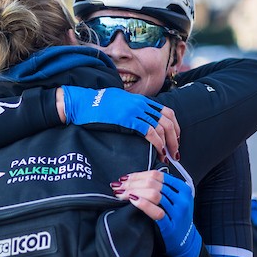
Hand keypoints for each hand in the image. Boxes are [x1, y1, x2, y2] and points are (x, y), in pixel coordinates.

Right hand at [59, 86, 179, 161]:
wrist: (82, 102)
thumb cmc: (96, 106)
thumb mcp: (119, 104)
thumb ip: (131, 110)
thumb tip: (139, 123)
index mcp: (140, 100)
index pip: (166, 112)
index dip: (174, 127)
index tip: (175, 140)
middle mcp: (141, 104)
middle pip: (168, 120)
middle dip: (174, 138)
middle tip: (174, 152)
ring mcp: (135, 111)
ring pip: (161, 127)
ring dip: (167, 143)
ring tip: (167, 156)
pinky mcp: (128, 120)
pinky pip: (149, 132)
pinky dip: (157, 143)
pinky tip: (158, 151)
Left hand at [111, 170, 201, 256]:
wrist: (185, 241)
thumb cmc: (176, 218)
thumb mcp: (174, 199)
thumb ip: (161, 188)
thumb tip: (134, 179)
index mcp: (182, 188)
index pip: (157, 175)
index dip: (138, 175)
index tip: (125, 179)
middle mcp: (181, 199)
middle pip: (153, 183)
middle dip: (132, 183)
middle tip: (119, 186)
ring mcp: (178, 212)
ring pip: (154, 194)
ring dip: (133, 192)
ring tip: (121, 193)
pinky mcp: (171, 226)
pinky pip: (157, 212)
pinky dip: (143, 204)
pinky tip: (132, 200)